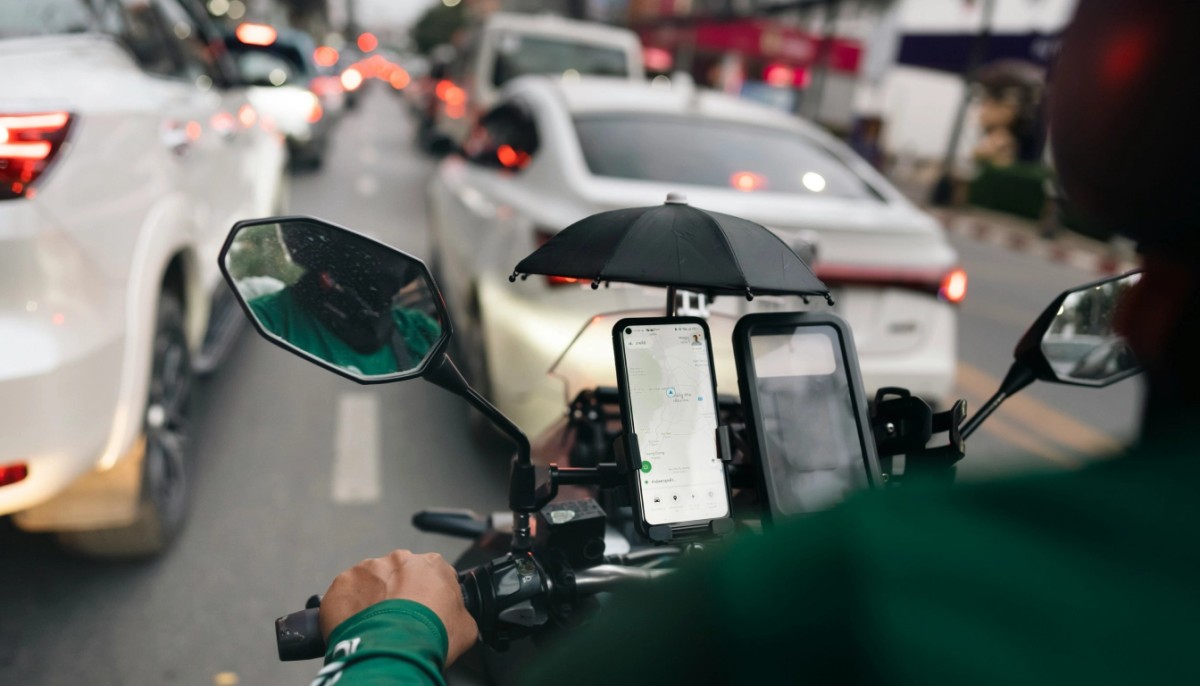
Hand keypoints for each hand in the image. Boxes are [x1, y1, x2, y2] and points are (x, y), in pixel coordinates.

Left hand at [319, 550, 477, 664]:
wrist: (394, 648)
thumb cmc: (432, 635)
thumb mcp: (466, 627)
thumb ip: (460, 613)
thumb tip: (457, 619)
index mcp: (432, 564)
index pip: (432, 575)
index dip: (428, 597)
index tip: (425, 614)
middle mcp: (399, 559)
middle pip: (398, 575)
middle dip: (398, 594)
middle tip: (399, 621)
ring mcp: (368, 569)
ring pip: (370, 583)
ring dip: (372, 600)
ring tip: (376, 627)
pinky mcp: (343, 583)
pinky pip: (345, 596)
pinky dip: (348, 610)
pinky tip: (357, 628)